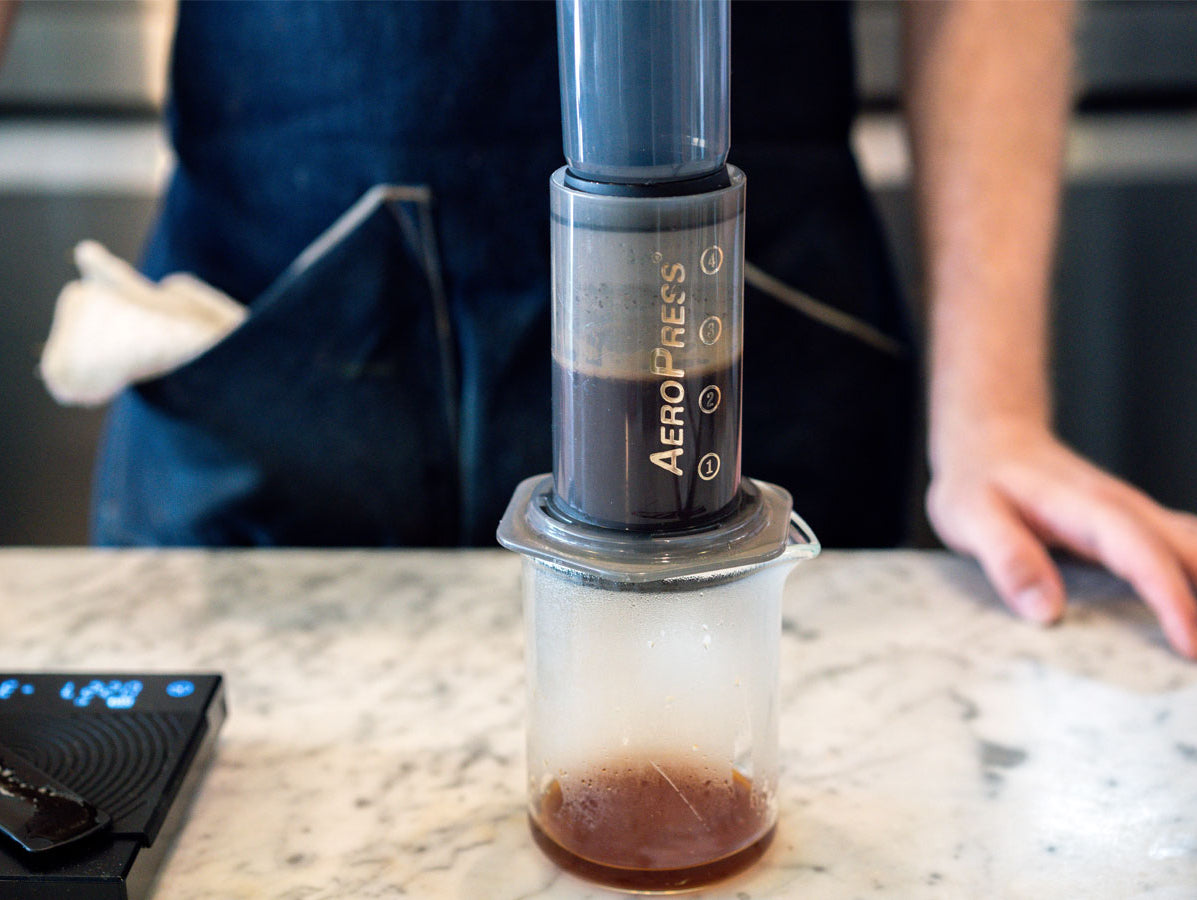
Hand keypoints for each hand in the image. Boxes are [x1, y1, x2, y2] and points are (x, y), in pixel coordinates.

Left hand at [926, 416, 1196, 658]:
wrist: (990, 440)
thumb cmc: (978, 480)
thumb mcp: (970, 516)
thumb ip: (1007, 558)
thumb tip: (1046, 611)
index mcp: (1085, 507)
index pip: (1141, 553)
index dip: (1170, 598)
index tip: (1188, 644)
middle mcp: (1123, 508)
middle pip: (1190, 548)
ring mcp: (1134, 516)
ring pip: (1193, 547)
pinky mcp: (1133, 528)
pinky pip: (1180, 552)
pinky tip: (1196, 615)